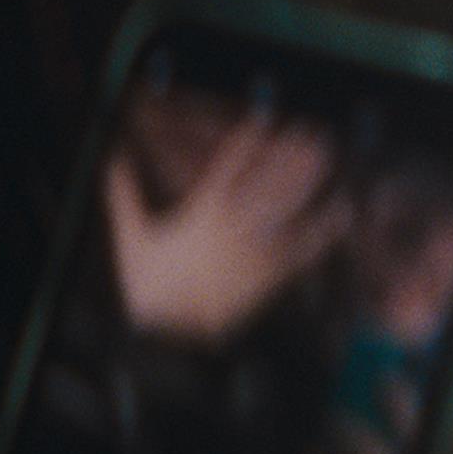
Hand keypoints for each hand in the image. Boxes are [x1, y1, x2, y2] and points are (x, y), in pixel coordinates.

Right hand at [105, 115, 350, 342]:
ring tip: (323, 155)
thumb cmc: (150, 286)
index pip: (229, 167)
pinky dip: (324, 230)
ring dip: (306, 180)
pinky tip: (341, 209)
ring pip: (286, 208)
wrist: (168, 335)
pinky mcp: (270, 274)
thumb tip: (111, 157)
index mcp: (202, 213)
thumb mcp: (131, 236)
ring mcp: (256, 250)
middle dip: (289, 155)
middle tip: (309, 132)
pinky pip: (302, 250)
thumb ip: (123, 194)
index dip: (248, 139)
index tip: (265, 118)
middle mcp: (235, 227)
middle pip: (267, 182)